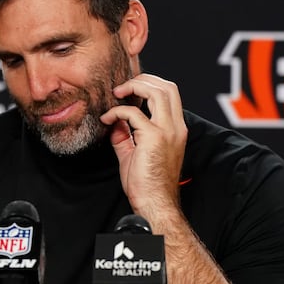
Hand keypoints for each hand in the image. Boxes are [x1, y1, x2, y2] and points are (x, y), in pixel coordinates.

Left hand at [99, 73, 187, 218]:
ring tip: (117, 93)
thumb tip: (114, 121)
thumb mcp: (134, 153)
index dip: (150, 85)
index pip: (170, 94)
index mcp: (176, 129)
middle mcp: (176, 127)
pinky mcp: (154, 137)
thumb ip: (126, 134)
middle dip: (143, 80)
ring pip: (158, 91)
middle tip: (123, 88)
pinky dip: (117, 111)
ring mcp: (167, 131)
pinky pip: (133, 113)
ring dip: (134, 87)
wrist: (154, 203)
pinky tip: (107, 119)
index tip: (130, 90)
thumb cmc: (147, 184)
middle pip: (167, 86)